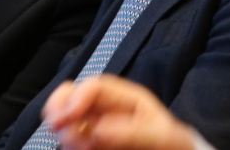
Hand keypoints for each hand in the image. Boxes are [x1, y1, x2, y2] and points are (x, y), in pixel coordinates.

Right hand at [43, 77, 197, 149]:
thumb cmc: (172, 144)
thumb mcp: (161, 137)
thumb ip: (131, 133)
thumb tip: (97, 130)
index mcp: (125, 99)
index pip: (94, 87)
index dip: (76, 98)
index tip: (67, 118)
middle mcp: (106, 109)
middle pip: (72, 94)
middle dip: (59, 106)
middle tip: (57, 127)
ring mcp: (96, 126)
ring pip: (66, 118)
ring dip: (63, 129)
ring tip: (79, 146)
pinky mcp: (92, 142)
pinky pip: (71, 139)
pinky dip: (70, 143)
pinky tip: (82, 149)